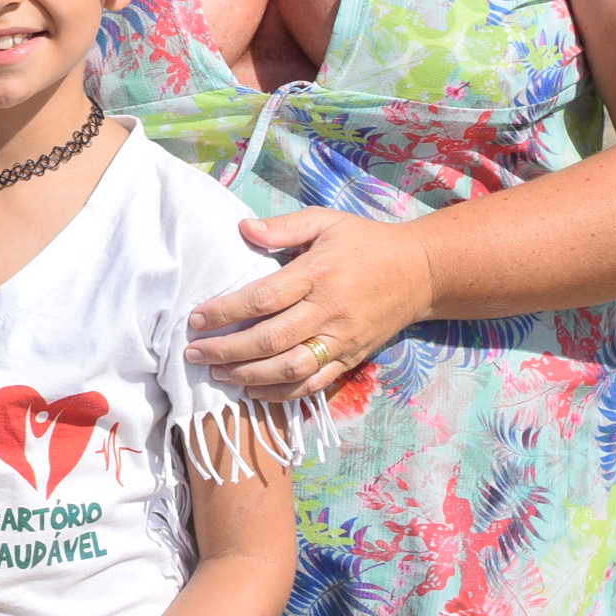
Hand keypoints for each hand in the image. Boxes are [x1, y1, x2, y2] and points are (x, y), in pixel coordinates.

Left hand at [185, 209, 435, 401]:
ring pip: (290, 368)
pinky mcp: (352, 360)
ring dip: (249, 376)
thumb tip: (242, 229)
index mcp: (318, 273)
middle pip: (270, 339)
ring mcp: (342, 340)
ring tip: (216, 373)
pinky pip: (314, 384)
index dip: (225, 311)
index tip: (195, 319)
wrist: (421, 272)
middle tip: (193, 353)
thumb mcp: (326, 221)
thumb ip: (283, 227)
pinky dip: (282, 394)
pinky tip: (253, 393)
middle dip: (227, 349)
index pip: (262, 298)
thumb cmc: (366, 242)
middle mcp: (329, 311)